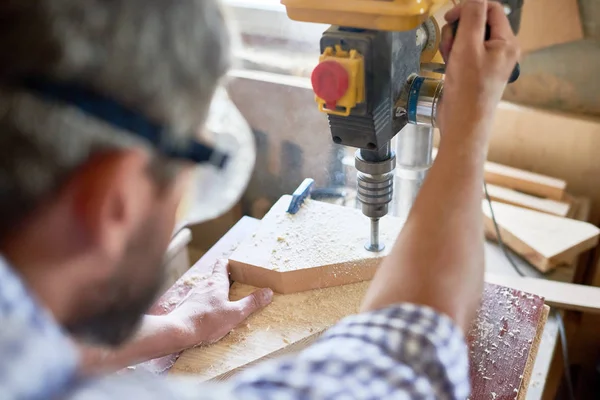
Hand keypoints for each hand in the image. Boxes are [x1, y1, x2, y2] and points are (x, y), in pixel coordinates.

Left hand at [169, 259, 272, 346]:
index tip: (240, 268)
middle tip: (238, 288)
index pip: (223, 264)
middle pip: (217, 278)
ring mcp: (193, 295)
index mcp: (216, 282)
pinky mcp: (186, 306)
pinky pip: (199, 301)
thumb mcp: (235, 313)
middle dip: (227, 282)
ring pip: (208, 290)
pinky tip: (210, 316)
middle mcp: (204, 285)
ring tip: (226, 304)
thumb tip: (268, 292)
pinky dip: (207, 305)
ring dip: (217, 295)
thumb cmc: (206, 321)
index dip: (231, 263)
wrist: (178, 331)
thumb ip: (252, 303)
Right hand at [438, 0, 519, 141]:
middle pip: (477, 22)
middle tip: (449, 47)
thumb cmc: (467, 89)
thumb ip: (472, 17)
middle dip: (458, 30)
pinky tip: (448, 67)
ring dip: (453, 43)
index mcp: (507, 43)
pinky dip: (453, 55)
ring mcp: (489, 62)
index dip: (468, 9)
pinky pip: (464, 53)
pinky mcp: (476, 72)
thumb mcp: (468, 47)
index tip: (449, 19)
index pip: (490, 8)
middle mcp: (501, 50)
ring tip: (448, 60)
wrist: (463, 125)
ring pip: (468, 37)